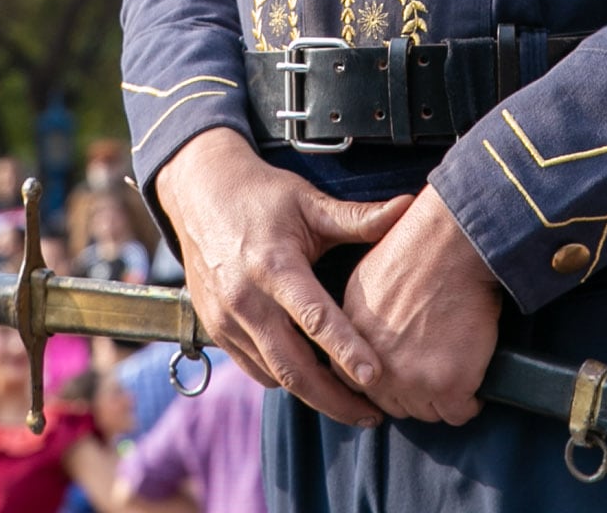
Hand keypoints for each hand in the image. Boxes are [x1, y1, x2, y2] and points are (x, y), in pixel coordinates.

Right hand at [153, 128, 411, 426]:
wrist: (199, 192)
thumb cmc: (262, 195)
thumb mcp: (309, 202)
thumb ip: (358, 217)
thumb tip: (407, 207)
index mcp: (274, 266)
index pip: (314, 318)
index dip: (346, 350)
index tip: (374, 378)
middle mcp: (246, 299)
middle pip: (292, 367)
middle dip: (334, 399)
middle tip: (372, 416)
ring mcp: (226, 319)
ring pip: (273, 375)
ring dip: (312, 396)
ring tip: (350, 406)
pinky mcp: (215, 329)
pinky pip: (254, 368)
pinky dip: (284, 380)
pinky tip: (312, 382)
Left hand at [340, 188, 501, 423]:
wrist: (452, 240)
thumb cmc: (418, 246)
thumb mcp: (367, 281)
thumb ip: (364, 320)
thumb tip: (377, 339)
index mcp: (350, 338)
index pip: (356, 382)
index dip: (384, 379)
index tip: (403, 375)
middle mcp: (373, 365)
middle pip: (394, 404)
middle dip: (415, 391)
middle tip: (437, 371)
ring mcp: (409, 379)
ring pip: (428, 412)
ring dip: (444, 398)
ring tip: (459, 373)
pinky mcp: (447, 385)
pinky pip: (460, 413)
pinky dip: (471, 401)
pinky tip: (476, 381)